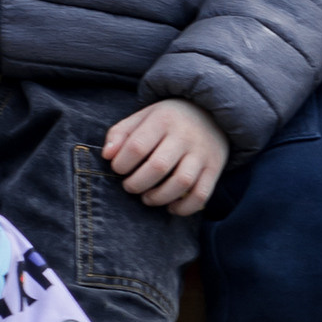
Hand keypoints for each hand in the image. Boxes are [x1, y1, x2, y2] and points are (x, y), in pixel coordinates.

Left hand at [104, 97, 230, 215]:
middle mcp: (185, 136)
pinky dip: (184, 208)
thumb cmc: (168, 120)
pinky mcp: (214, 169)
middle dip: (137, 184)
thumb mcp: (143, 117)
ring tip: (147, 198)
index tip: (119, 168)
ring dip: (158, 197)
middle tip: (129, 186)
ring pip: (181, 183)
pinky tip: (171, 206)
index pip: (137, 146)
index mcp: (163, 120)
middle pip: (158, 167)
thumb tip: (107, 155)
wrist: (211, 113)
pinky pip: (201, 195)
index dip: (121, 164)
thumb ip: (120, 133)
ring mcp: (202, 153)